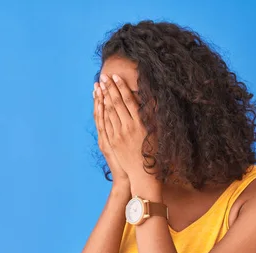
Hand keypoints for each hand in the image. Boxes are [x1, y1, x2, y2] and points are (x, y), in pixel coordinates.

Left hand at [99, 74, 159, 191]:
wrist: (142, 174)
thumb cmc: (154, 154)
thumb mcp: (156, 134)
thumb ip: (151, 117)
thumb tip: (151, 101)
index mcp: (140, 124)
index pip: (129, 101)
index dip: (122, 88)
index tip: (116, 77)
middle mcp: (128, 128)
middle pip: (116, 103)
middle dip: (110, 88)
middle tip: (104, 76)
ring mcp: (118, 135)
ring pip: (108, 112)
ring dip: (103, 97)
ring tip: (99, 85)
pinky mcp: (112, 141)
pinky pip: (105, 123)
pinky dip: (101, 111)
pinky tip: (99, 103)